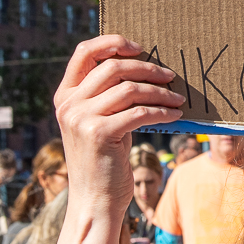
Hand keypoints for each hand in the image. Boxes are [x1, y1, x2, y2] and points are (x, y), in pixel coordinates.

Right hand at [54, 35, 184, 217]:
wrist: (95, 201)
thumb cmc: (104, 160)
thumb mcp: (98, 123)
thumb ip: (106, 97)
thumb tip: (144, 68)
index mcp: (65, 96)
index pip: (84, 51)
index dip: (113, 42)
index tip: (140, 47)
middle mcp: (69, 104)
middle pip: (113, 67)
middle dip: (148, 68)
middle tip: (170, 76)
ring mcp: (81, 119)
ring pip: (130, 89)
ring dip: (161, 92)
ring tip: (178, 98)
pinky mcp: (100, 134)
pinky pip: (141, 112)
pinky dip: (163, 111)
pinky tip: (176, 114)